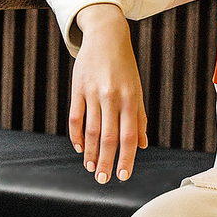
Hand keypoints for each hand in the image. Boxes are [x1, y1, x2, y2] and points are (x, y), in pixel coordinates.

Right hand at [70, 3, 147, 182]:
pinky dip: (76, 135)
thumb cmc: (125, 66)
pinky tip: (79, 148)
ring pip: (90, 130)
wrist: (106, 36)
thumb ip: (139, 117)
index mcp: (131, 99)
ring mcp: (93, 93)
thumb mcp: (137, 89)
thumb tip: (142, 144)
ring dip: (90, 153)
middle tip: (103, 179)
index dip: (126, 158)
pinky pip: (75, 117)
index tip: (123, 175)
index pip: (129, 136)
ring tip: (90, 168)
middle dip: (105, 161)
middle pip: (108, 137)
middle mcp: (113, 97)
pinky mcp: (77, 88)